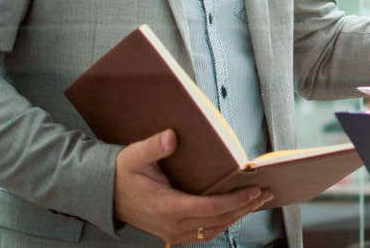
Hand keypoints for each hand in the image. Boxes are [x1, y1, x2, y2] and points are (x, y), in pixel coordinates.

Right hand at [113, 129, 272, 243]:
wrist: (104, 194)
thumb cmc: (121, 173)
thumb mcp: (134, 156)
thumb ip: (154, 147)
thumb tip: (171, 136)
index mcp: (167, 207)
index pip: (210, 208)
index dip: (235, 201)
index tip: (254, 190)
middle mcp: (172, 224)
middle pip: (217, 221)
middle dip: (244, 208)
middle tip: (266, 194)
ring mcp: (172, 232)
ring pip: (212, 230)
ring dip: (236, 217)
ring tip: (256, 202)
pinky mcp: (172, 233)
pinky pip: (203, 233)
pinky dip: (222, 223)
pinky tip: (234, 212)